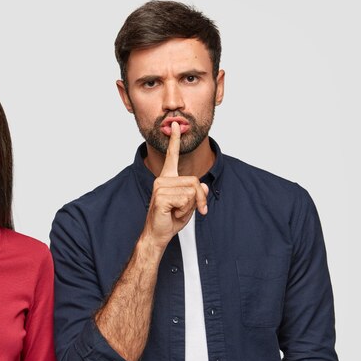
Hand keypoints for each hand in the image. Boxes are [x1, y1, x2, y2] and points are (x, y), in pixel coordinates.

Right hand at [142, 122, 208, 248]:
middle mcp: (162, 179)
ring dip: (190, 206)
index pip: (172, 156)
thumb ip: (196, 193)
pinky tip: (172, 214)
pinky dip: (184, 211)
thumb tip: (203, 185)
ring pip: (192, 191)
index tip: (176, 125)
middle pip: (195, 181)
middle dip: (199, 199)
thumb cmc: (170, 219)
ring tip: (176, 212)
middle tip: (188, 210)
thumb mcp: (189, 205)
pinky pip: (186, 200)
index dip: (174, 140)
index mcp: (167, 178)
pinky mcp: (161, 196)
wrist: (157, 234)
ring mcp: (160, 187)